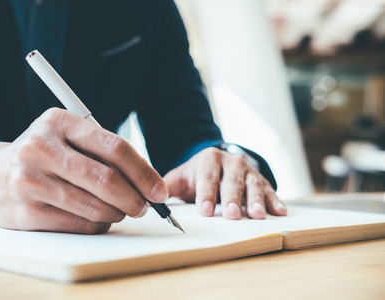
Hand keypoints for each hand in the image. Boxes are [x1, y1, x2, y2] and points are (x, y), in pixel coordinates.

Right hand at [0, 108, 167, 233]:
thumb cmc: (45, 155)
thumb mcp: (69, 138)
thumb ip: (105, 153)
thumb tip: (148, 182)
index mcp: (59, 122)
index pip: (115, 148)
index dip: (143, 172)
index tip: (159, 191)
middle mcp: (40, 148)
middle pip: (106, 180)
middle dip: (135, 199)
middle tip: (145, 207)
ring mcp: (29, 180)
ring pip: (94, 207)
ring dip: (118, 213)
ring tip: (121, 210)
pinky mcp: (25, 212)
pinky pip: (79, 224)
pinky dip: (98, 224)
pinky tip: (99, 217)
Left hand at [164, 147, 286, 218]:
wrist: (218, 162)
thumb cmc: (197, 175)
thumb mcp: (181, 177)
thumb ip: (166, 186)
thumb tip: (149, 199)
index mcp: (209, 159)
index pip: (207, 177)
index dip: (206, 194)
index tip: (205, 210)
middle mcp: (231, 162)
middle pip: (231, 181)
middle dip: (232, 198)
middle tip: (232, 215)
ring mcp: (248, 171)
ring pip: (253, 185)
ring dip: (255, 200)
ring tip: (256, 215)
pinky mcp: (262, 180)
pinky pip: (270, 190)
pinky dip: (275, 201)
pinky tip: (279, 212)